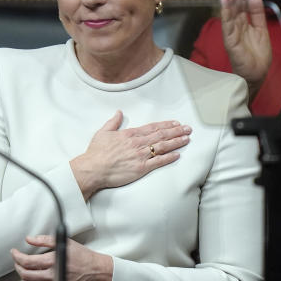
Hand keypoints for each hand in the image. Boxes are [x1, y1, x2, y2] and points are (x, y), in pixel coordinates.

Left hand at [11, 235, 113, 280]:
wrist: (96, 271)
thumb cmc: (83, 257)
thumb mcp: (65, 242)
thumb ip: (45, 240)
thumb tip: (30, 239)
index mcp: (53, 260)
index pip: (28, 261)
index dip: (17, 256)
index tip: (14, 252)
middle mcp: (52, 274)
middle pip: (26, 273)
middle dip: (17, 266)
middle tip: (17, 260)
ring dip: (22, 277)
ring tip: (22, 270)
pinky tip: (30, 280)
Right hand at [70, 111, 191, 199]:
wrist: (92, 169)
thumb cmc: (96, 152)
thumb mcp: (103, 132)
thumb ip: (113, 122)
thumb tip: (119, 112)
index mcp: (130, 134)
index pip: (153, 127)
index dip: (166, 125)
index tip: (176, 123)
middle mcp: (138, 143)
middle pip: (161, 135)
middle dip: (176, 131)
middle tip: (188, 129)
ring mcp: (140, 155)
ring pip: (163, 147)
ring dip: (176, 142)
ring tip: (186, 139)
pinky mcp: (141, 168)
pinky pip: (158, 162)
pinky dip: (169, 158)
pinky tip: (177, 154)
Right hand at [219, 0, 270, 92]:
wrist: (256, 75)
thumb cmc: (258, 54)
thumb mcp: (261, 30)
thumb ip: (258, 14)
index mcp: (243, 19)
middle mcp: (235, 22)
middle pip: (235, 0)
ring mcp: (231, 30)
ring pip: (230, 8)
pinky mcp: (230, 40)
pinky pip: (228, 23)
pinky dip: (226, 10)